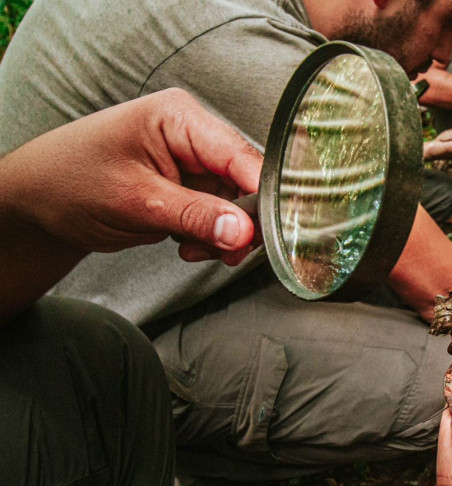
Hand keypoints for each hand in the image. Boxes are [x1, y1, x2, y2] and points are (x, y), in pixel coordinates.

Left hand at [5, 88, 261, 264]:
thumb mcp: (136, 201)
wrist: (37, 202)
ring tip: (191, 248)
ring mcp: (192, 163)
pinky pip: (217, 216)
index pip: (240, 155)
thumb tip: (244, 232)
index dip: (260, 194)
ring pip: (235, 205)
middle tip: (226, 253)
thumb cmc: (71, 181)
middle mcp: (193, 136)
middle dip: (238, 222)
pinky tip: (185, 245)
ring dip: (222, 235)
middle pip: (244, 182)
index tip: (266, 233)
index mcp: (181, 118)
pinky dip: (209, 237)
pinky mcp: (188, 188)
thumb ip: (195, 215)